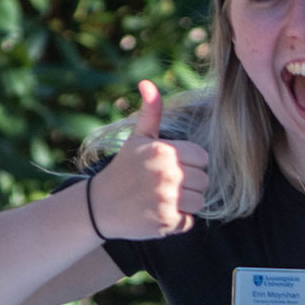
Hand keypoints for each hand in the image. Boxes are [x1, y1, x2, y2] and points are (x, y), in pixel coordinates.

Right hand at [95, 80, 208, 238]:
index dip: (190, 163)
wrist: (99, 205)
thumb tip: (147, 83)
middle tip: (165, 185)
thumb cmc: (124, 169)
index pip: (203, 158)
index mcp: (164, 151)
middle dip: (189, 184)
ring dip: (185, 203)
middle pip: (204, 181)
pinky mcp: (166, 222)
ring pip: (200, 202)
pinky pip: (189, 221)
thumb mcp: (137, 138)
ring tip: (163, 198)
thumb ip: (151, 112)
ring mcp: (167, 199)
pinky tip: (158, 212)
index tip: (171, 167)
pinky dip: (177, 220)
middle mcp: (167, 174)